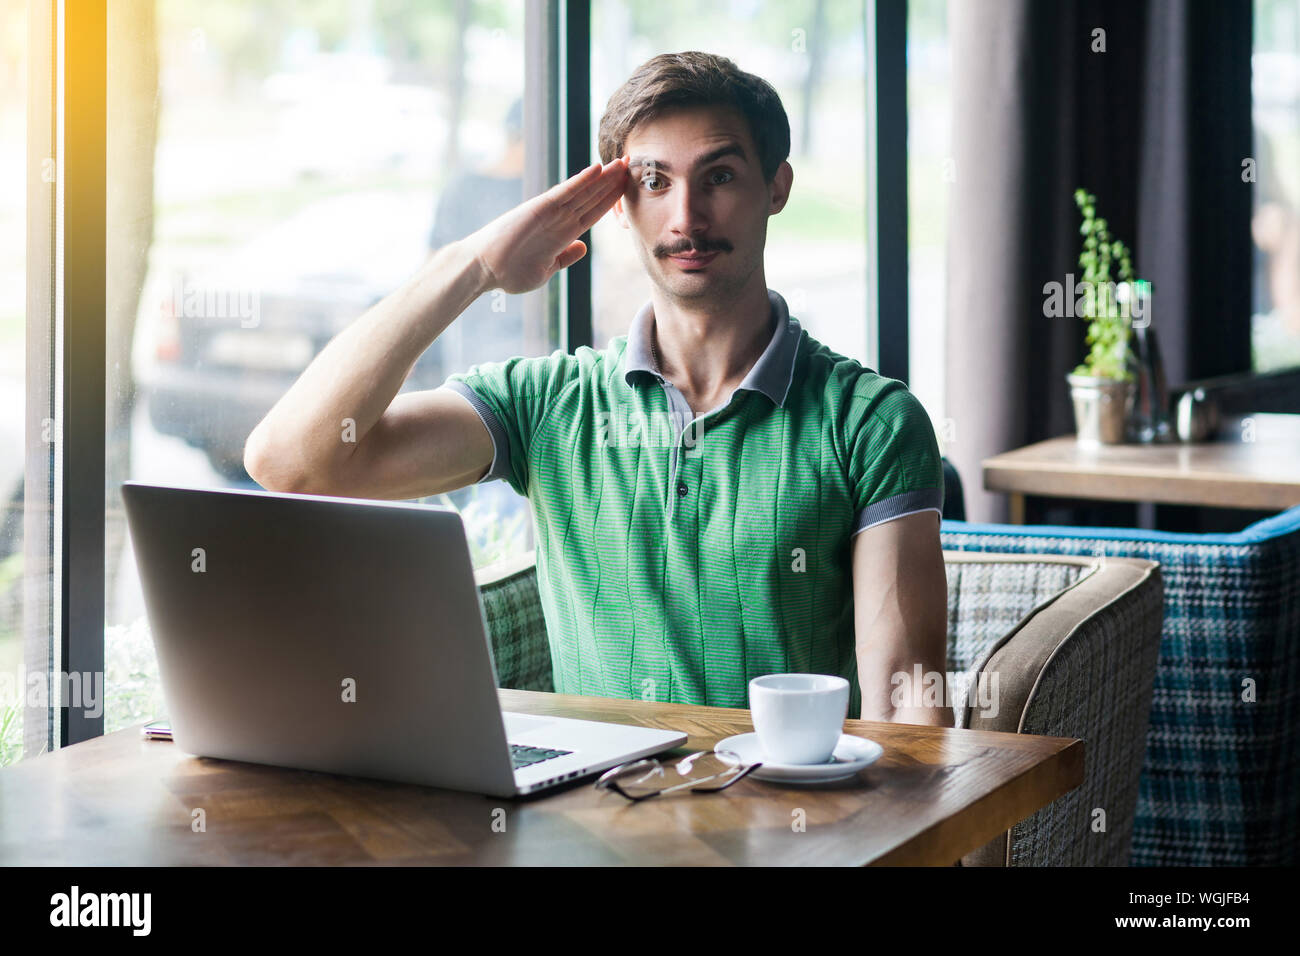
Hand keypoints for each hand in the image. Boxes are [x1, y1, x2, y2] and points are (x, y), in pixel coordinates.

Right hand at [464, 156, 629, 294]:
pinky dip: (580, 181)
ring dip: (602, 177)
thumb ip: (565, 257)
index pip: (592, 213)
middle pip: (591, 197)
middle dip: (611, 183)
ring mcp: (549, 212)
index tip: (626, 189)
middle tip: (631, 165)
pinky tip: (596, 169)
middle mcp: (558, 219)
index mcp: (562, 234)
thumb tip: (582, 247)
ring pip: (583, 191)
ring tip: (621, 162)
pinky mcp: (539, 208)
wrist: (484, 270)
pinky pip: (564, 192)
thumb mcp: (546, 269)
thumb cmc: (509, 272)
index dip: (610, 201)